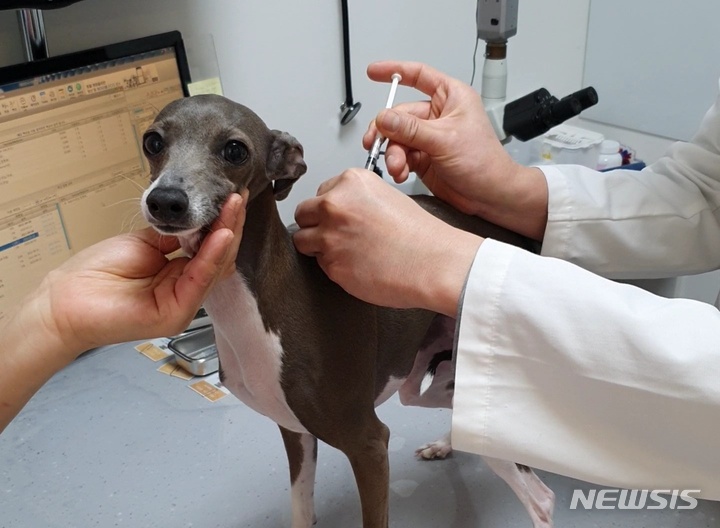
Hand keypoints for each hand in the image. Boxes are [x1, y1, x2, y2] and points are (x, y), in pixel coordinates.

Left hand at [34, 191, 247, 353]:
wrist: (67, 297)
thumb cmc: (97, 274)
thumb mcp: (144, 243)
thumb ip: (174, 235)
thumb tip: (198, 218)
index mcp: (179, 275)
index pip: (210, 248)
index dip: (221, 223)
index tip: (229, 197)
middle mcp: (185, 290)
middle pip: (218, 257)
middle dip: (229, 225)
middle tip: (236, 198)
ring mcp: (184, 303)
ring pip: (215, 267)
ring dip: (226, 235)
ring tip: (232, 208)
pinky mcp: (177, 314)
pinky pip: (200, 280)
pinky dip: (212, 256)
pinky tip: (221, 234)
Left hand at [293, 170, 481, 316]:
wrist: (433, 263)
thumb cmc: (420, 235)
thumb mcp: (387, 196)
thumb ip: (356, 199)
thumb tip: (338, 210)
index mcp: (350, 182)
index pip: (321, 192)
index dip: (331, 207)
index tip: (342, 217)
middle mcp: (335, 205)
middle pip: (303, 213)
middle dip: (316, 224)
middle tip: (336, 235)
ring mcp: (329, 236)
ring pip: (303, 241)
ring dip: (318, 247)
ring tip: (345, 252)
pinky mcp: (331, 265)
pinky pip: (320, 266)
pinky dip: (334, 267)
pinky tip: (357, 266)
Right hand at [364, 60, 547, 239]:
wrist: (490, 196)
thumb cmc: (484, 163)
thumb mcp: (444, 140)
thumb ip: (411, 129)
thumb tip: (384, 118)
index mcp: (451, 97)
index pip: (419, 75)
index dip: (394, 71)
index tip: (373, 72)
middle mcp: (438, 115)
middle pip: (399, 115)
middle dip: (388, 133)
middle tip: (376, 144)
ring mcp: (429, 137)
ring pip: (397, 138)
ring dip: (392, 153)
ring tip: (397, 167)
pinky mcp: (423, 157)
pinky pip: (400, 156)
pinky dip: (397, 165)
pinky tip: (400, 172)